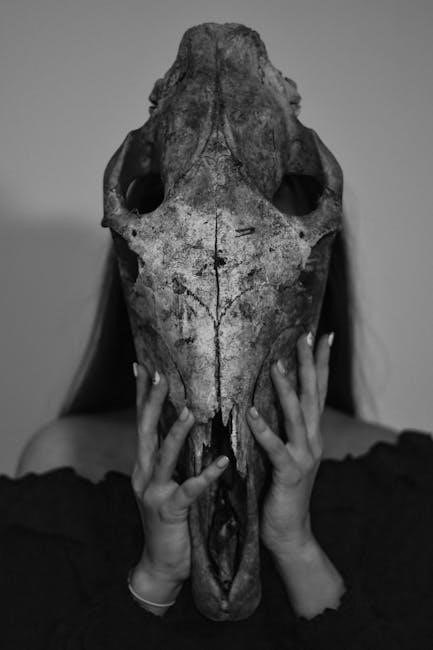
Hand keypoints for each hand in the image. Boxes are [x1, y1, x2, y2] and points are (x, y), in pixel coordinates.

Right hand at [130, 365, 229, 586]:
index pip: (144, 422)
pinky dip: (205, 476)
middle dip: (152, 402)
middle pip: (146, 431)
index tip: (143, 366)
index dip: (142, 395)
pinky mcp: (169, 512)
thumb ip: (174, 458)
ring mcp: (153, 493)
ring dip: (176, 433)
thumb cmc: (171, 520)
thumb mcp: (168, 483)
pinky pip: (189, 491)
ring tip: (191, 412)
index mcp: (145, 464)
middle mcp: (144, 473)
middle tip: (160, 375)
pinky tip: (223, 463)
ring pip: (163, 457)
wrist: (162, 564)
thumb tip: (187, 424)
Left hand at [246, 331, 331, 555]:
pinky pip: (275, 448)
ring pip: (297, 415)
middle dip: (309, 364)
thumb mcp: (286, 455)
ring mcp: (304, 457)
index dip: (319, 363)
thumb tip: (263, 401)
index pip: (317, 391)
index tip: (320, 336)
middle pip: (313, 395)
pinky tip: (251, 413)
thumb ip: (281, 430)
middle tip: (306, 336)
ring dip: (286, 388)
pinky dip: (264, 429)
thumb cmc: (282, 491)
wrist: (289, 532)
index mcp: (310, 434)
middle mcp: (312, 440)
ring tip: (277, 364)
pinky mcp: (289, 473)